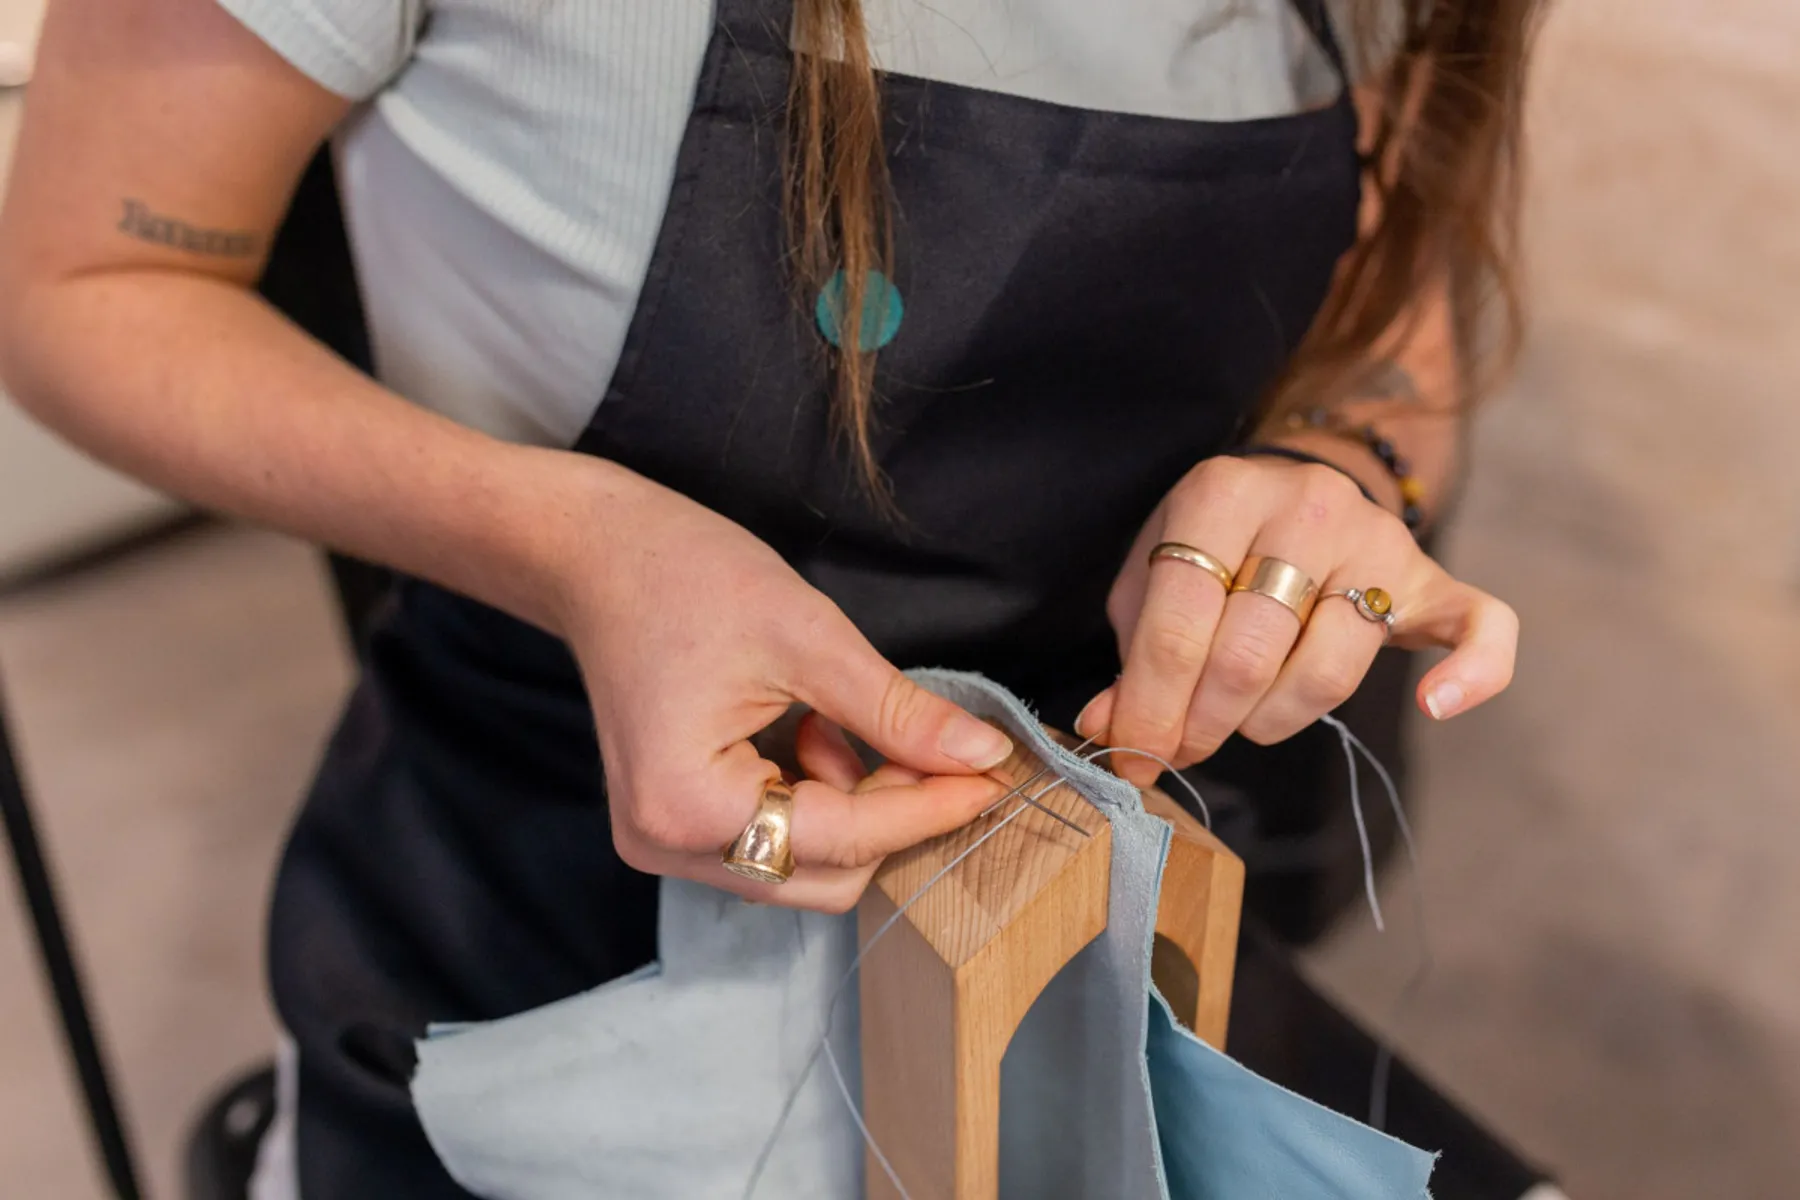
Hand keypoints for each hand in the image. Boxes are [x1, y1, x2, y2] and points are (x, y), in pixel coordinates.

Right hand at [554, 466, 1012, 912]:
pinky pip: (774, 839)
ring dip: (851, 805)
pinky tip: (809, 730)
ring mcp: (665, 843)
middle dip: (889, 814)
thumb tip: (982, 757)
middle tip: (928, 746)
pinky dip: (815, 797)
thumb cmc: (683, 577)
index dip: (930, 808)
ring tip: (836, 719)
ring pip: (805, 864)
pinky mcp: (674, 825)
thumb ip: (896, 712)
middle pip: (826, 876)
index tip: (996, 778)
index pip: (844, 839)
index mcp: (689, 807)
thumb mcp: (807, 635)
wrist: (597, 557)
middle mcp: (668, 847)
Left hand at [1077, 454, 1516, 787]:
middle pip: (1249, 653)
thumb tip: (1109, 727)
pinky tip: (1435, 706)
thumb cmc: (1216, 543)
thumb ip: (1133, 649)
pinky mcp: (1432, 578)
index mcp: (1223, 493)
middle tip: (1178, 748)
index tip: (1132, 751)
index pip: (1179, 624)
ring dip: (1272, 720)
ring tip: (1241, 721)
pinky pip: (1481, 627)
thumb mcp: (1154, 573)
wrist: (1299, 485)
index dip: (1150, 705)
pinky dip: (1472, 673)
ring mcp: (1380, 541)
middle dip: (1202, 722)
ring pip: (1328, 669)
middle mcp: (1309, 507)